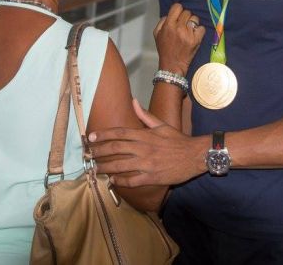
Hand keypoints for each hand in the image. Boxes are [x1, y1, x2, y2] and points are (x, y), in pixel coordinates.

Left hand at [89, 100, 205, 186]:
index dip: (104, 135)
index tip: (92, 137)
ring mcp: (146, 164)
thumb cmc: (178, 140)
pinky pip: (132, 180)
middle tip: (88, 154)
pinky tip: (113, 180)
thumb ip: (145, 115)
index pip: (120, 133)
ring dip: (106, 167)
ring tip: (95, 168)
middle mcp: (143, 148)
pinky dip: (121, 181)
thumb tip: (133, 101)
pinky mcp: (151, 177)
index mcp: (145, 135)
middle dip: (100, 151)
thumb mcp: (162, 125)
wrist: (194, 155)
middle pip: (116, 149)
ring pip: (121, 166)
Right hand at [154, 3, 204, 73]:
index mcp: (168, 25)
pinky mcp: (196, 40)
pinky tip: (194, 36)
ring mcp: (188, 34)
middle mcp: (178, 28)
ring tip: (189, 30)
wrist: (172, 65)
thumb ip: (162, 22)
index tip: (179, 15)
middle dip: (186, 17)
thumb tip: (170, 14)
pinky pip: (202, 28)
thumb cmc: (165, 49)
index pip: (177, 7)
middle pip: (187, 12)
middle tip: (184, 25)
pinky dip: (199, 31)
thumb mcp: (157, 34)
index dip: (178, 10)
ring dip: (193, 23)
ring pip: (195, 18)